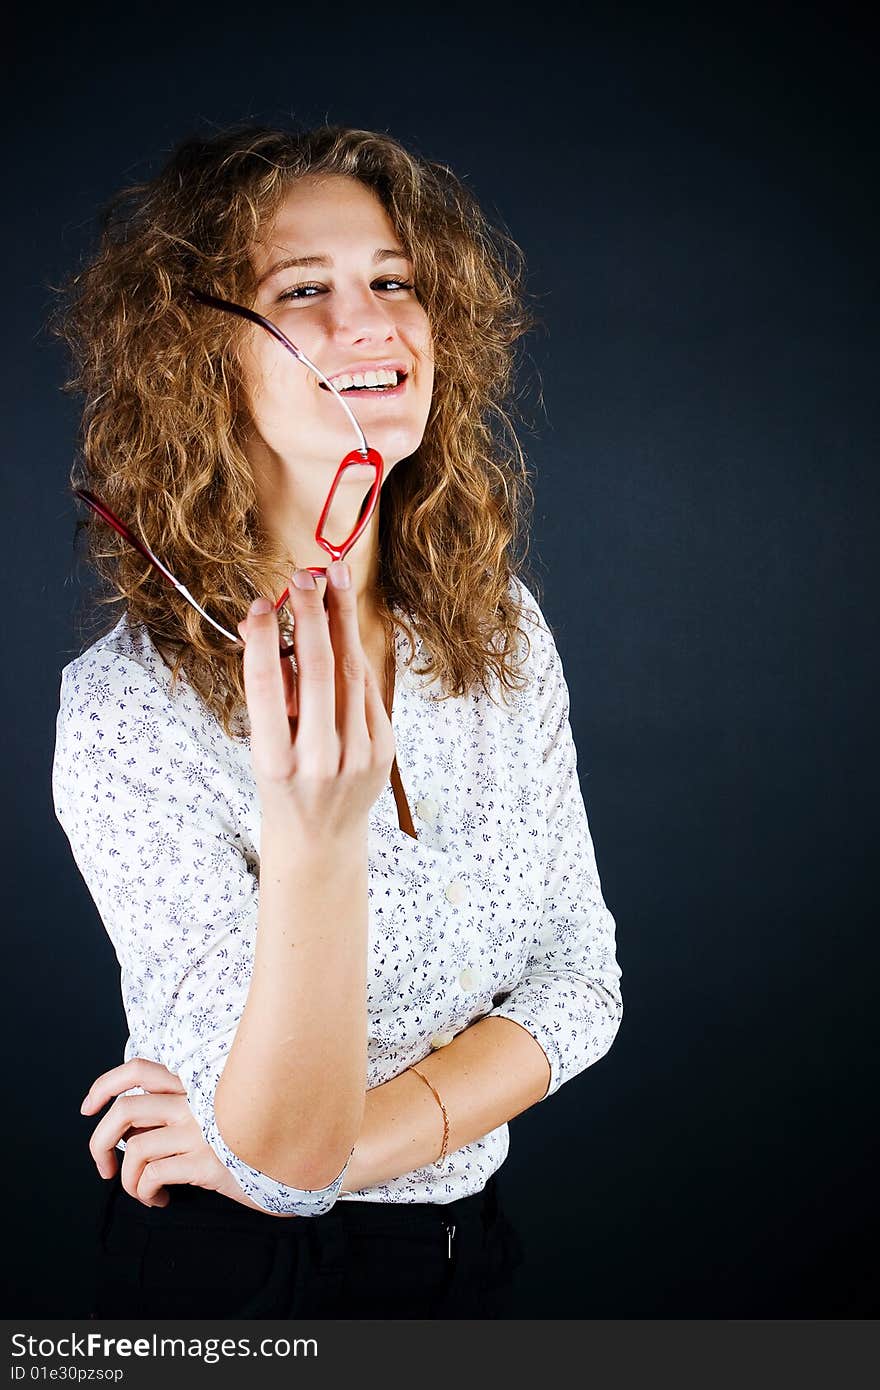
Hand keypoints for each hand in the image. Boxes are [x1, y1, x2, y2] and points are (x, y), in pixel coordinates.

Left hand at [80, 1057, 295, 1216]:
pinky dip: (144, 1192)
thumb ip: (176, 1112)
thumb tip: (132, 1131)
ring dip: (126, 1178)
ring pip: (135, 1148)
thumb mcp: (211, 1115)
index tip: (88, 1107)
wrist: (288, 1164)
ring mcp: (200, 1131)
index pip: (139, 1069)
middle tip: (103, 1165)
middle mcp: (194, 1102)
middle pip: (125, 1110)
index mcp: (193, 1086)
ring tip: (140, 1190)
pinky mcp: (206, 1162)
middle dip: (100, 1141)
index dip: (105, 1084)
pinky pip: (153, 1175)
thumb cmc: (243, 1141)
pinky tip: (159, 1199)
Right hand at [236, 562, 394, 840]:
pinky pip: (367, 692)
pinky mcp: (383, 752)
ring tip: (334, 579)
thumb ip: (269, 694)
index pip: (267, 689)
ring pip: (350, 674)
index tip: (260, 605)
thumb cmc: (282, 786)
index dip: (263, 642)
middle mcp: (319, 761)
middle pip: (319, 673)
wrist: (320, 841)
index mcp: (276, 761)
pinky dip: (353, 655)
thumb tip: (266, 626)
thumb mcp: (262, 747)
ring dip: (341, 621)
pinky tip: (343, 624)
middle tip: (305, 576)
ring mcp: (357, 757)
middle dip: (312, 617)